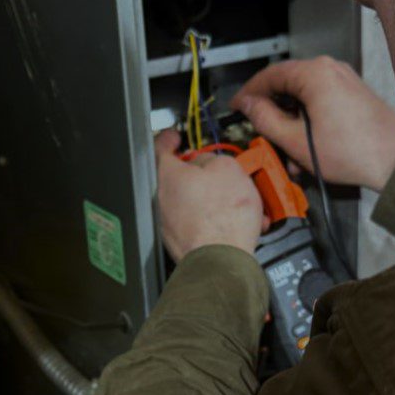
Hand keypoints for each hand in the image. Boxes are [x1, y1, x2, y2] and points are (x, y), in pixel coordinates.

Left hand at [156, 130, 263, 261]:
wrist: (224, 259)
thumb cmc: (223, 218)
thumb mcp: (228, 168)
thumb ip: (212, 158)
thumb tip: (208, 162)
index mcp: (166, 175)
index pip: (159, 146)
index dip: (170, 137)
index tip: (175, 136)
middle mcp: (161, 200)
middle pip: (176, 176)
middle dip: (197, 172)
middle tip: (213, 169)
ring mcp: (168, 223)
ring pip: (189, 201)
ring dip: (211, 198)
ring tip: (235, 201)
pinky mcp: (180, 241)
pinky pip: (197, 222)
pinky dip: (213, 219)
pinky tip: (233, 222)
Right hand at [231, 57, 394, 191]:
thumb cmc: (352, 152)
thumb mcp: (296, 141)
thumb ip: (266, 119)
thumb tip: (248, 105)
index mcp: (314, 73)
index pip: (269, 75)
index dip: (248, 93)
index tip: (236, 108)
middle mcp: (330, 69)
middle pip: (286, 85)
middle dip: (271, 112)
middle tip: (259, 133)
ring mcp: (343, 80)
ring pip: (303, 96)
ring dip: (290, 122)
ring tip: (286, 152)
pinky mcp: (352, 94)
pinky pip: (320, 102)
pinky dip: (307, 121)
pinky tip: (306, 148)